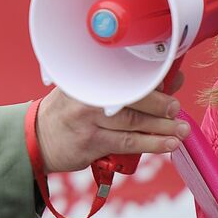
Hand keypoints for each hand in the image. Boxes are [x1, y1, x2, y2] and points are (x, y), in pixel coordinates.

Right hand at [34, 85, 188, 173]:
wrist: (37, 139)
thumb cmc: (68, 112)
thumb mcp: (89, 91)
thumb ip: (126, 87)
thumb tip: (170, 80)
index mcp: (89, 76)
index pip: (126, 73)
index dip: (154, 78)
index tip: (174, 82)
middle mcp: (87, 94)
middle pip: (132, 97)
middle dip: (161, 104)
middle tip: (177, 109)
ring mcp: (88, 119)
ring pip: (134, 122)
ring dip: (162, 127)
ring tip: (181, 130)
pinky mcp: (91, 142)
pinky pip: (128, 143)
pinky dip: (151, 144)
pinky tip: (167, 144)